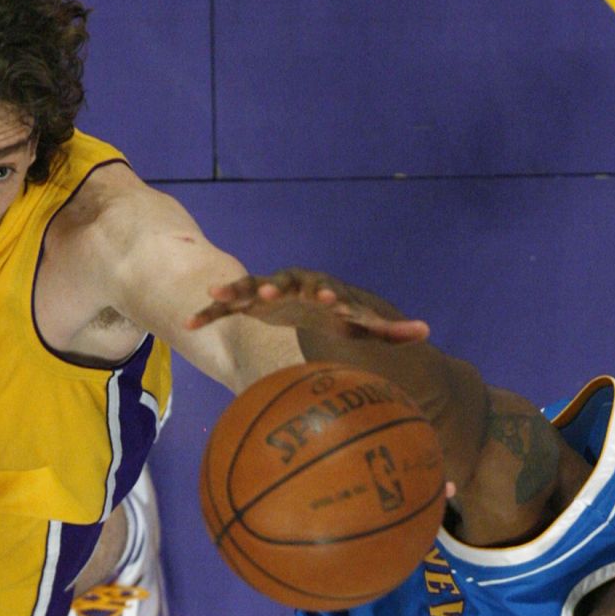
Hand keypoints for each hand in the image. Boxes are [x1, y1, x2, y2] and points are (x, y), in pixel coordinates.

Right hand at [190, 268, 430, 342]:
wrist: (306, 302)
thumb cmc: (337, 316)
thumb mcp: (363, 326)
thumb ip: (390, 329)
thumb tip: (425, 331)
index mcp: (317, 289)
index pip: (324, 289)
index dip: (326, 294)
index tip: (328, 299)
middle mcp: (290, 286)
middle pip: (280, 284)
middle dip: (273, 289)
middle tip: (267, 295)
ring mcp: (264, 293)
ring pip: (246, 290)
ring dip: (234, 293)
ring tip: (216, 296)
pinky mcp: (245, 305)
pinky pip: (225, 309)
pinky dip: (209, 314)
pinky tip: (189, 323)